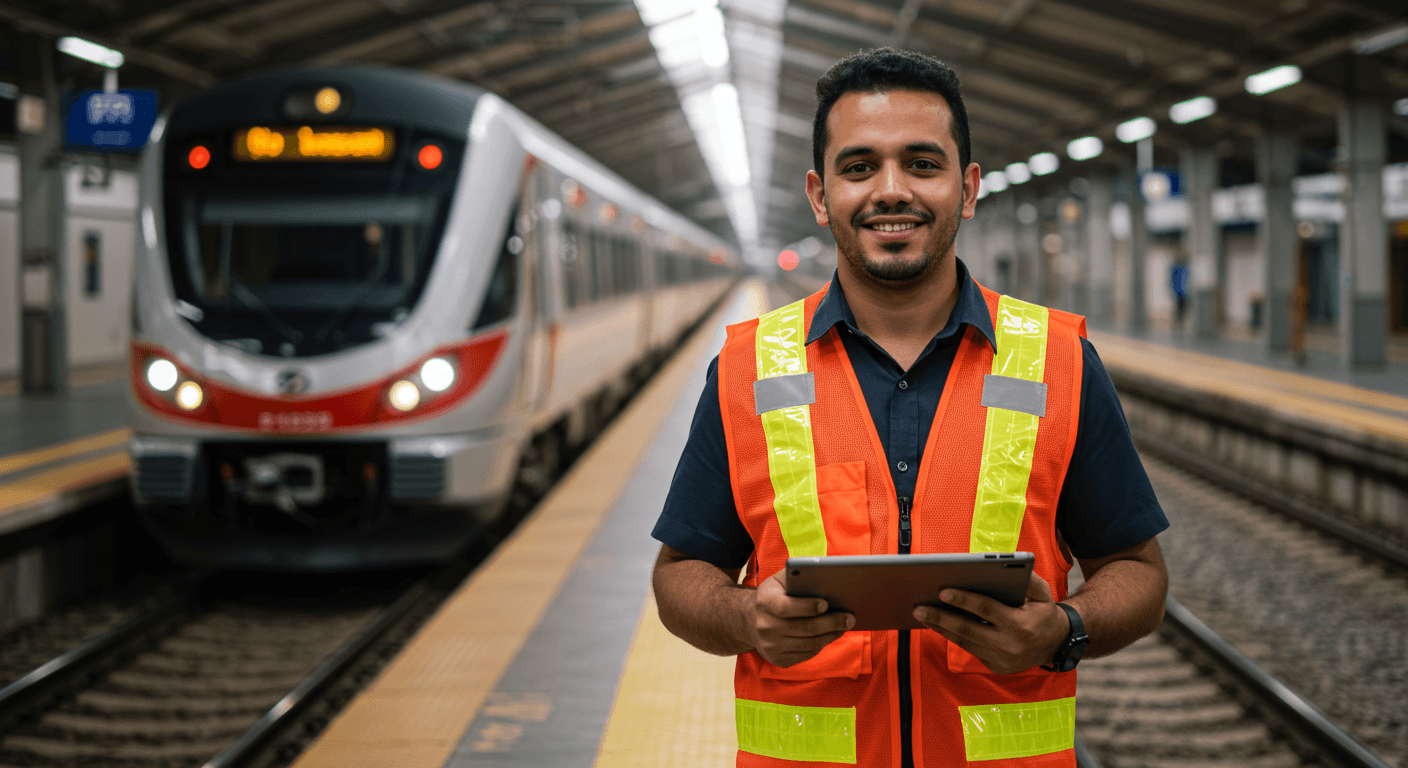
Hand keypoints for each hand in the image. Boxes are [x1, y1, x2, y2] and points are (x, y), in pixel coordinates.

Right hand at [747, 570, 854, 667]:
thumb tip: (825, 573)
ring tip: (845, 626)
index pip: (786, 607)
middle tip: (849, 618)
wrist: (752, 621)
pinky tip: (831, 635)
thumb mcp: (780, 580)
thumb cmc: (774, 595)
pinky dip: (822, 645)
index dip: (807, 606)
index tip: (826, 604)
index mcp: (765, 602)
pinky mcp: (777, 659)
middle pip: (804, 628)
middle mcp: (764, 626)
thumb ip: (798, 574)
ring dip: (831, 635)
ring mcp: (770, 646)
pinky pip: (806, 654)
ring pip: (809, 644)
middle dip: (831, 623)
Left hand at [911, 572, 1068, 674]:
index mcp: (1020, 624)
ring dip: (941, 627)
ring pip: (964, 642)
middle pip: (968, 629)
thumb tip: (1005, 565)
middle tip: (919, 607)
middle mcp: (1009, 645)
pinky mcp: (995, 666)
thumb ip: (1028, 578)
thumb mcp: (1043, 593)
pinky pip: (969, 649)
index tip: (943, 591)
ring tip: (921, 614)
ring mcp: (1001, 659)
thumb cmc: (1044, 613)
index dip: (964, 600)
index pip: (986, 610)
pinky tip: (937, 624)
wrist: (1056, 645)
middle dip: (941, 617)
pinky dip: (952, 636)